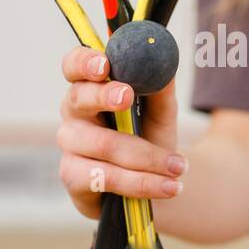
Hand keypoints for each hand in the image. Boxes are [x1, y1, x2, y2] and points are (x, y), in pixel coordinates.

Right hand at [56, 46, 186, 219]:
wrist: (153, 184)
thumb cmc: (149, 138)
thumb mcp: (161, 112)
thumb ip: (161, 87)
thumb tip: (165, 63)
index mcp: (90, 87)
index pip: (75, 66)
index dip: (84, 62)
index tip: (104, 64)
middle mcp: (73, 114)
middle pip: (78, 98)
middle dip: (104, 96)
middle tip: (128, 96)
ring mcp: (70, 147)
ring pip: (102, 144)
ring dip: (146, 156)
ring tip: (178, 167)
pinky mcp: (74, 178)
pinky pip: (106, 178)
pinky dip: (142, 183)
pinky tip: (168, 187)